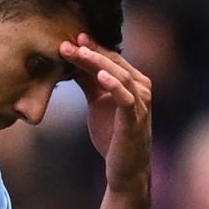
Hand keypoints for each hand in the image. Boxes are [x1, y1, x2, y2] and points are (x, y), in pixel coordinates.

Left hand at [59, 33, 151, 192]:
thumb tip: (71, 60)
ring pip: (119, 75)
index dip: (92, 47)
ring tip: (78, 53)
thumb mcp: (98, 103)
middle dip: (90, 51)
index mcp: (133, 82)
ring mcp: (140, 103)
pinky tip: (99, 75)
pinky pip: (125, 97)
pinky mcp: (135, 118)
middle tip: (67, 43)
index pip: (111, 58)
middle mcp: (141, 88)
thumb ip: (89, 82)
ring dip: (97, 62)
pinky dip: (113, 84)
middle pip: (114, 62)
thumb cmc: (113, 136)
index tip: (71, 38)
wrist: (125, 170)